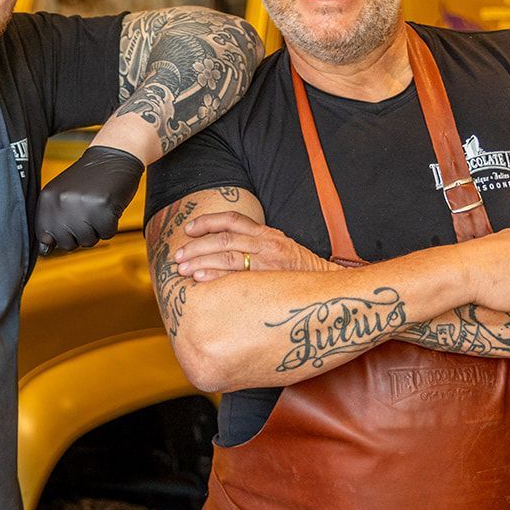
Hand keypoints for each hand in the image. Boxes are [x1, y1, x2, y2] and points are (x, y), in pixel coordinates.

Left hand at [35, 146, 144, 254]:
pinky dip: (110, 225)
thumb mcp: (62, 195)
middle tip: (87, 212)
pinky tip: (108, 207)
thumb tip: (44, 251)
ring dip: (96, 230)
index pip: (44, 236)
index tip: (69, 223)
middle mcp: (61, 203)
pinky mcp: (104, 209)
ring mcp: (82, 206)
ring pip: (87, 241)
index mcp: (47, 198)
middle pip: (66, 243)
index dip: (59, 235)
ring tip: (97, 208)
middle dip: (79, 234)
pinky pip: (107, 234)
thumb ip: (51, 220)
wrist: (113, 156)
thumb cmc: (88, 179)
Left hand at [173, 211, 330, 281]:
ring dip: (200, 262)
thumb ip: (257, 249)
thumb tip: (225, 255)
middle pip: (223, 239)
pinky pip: (238, 275)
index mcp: (268, 234)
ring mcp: (270, 261)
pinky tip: (200, 279)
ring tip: (183, 270)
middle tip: (178, 257)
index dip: (208, 222)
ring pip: (227, 256)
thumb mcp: (282, 252)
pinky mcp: (271, 278)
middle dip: (196, 247)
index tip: (189, 229)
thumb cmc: (302, 275)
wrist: (332, 289)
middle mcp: (268, 243)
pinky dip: (216, 276)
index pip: (233, 219)